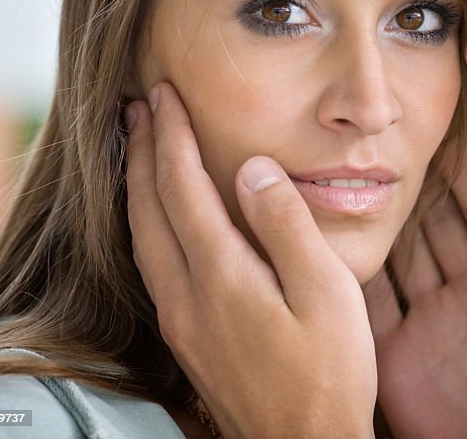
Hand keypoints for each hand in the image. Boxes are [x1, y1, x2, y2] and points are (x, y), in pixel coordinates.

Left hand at [125, 82, 375, 438]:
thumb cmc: (329, 371)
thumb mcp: (326, 291)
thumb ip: (286, 225)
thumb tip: (251, 167)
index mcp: (222, 275)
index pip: (181, 187)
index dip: (170, 136)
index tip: (162, 94)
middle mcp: (187, 295)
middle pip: (147, 209)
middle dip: (142, 151)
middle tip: (138, 107)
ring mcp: (182, 320)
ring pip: (142, 237)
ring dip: (137, 186)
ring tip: (139, 149)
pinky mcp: (188, 338)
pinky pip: (152, 263)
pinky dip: (147, 222)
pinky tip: (159, 219)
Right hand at [366, 149, 466, 438]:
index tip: (442, 135)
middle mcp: (466, 290)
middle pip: (437, 221)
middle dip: (416, 182)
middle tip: (386, 145)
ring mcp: (428, 318)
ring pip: (400, 252)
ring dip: (380, 217)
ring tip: (351, 178)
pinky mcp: (395, 350)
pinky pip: (370, 301)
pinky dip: (352, 271)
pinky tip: (334, 239)